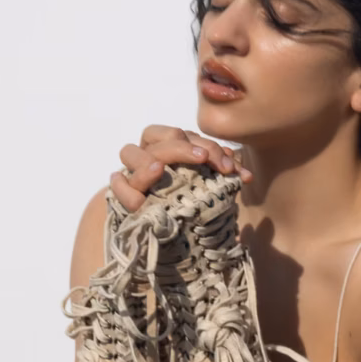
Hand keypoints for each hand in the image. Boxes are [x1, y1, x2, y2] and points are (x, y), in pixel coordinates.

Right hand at [109, 124, 251, 211]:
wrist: (171, 226)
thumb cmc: (194, 196)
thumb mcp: (212, 182)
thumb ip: (224, 173)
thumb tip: (244, 174)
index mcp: (168, 144)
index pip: (184, 135)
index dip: (208, 147)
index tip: (228, 168)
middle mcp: (148, 152)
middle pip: (156, 134)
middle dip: (182, 148)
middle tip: (204, 160)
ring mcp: (133, 171)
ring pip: (129, 152)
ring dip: (146, 161)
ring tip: (159, 171)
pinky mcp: (123, 193)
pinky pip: (117, 186)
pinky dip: (123, 188)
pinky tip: (139, 199)